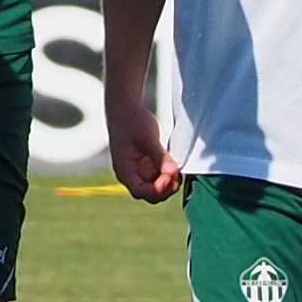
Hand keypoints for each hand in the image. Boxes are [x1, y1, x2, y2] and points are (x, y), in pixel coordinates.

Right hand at [107, 85, 179, 204]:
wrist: (125, 107)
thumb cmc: (131, 121)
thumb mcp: (147, 138)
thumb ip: (160, 157)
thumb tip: (173, 173)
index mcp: (125, 170)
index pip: (141, 191)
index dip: (158, 189)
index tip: (170, 176)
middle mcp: (130, 174)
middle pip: (150, 194)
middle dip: (165, 188)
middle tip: (177, 174)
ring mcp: (138, 170)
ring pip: (156, 187)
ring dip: (168, 182)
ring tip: (176, 168)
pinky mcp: (146, 164)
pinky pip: (159, 176)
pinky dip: (168, 174)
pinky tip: (173, 164)